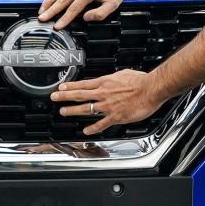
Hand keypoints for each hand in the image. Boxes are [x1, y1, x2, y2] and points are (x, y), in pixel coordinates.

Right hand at [37, 0, 131, 29]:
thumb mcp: (113, 3)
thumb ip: (100, 13)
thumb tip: (86, 18)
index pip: (73, 8)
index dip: (64, 19)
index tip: (57, 26)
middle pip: (61, 0)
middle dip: (51, 11)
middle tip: (42, 19)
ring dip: (47, 1)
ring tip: (41, 11)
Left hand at [51, 69, 165, 135]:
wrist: (151, 89)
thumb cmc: (140, 81)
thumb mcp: (123, 74)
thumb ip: (114, 78)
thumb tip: (112, 79)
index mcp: (105, 82)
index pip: (83, 84)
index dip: (70, 86)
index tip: (61, 87)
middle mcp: (103, 94)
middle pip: (79, 95)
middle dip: (64, 96)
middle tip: (54, 97)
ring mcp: (108, 106)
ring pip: (86, 109)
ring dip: (73, 111)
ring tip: (63, 112)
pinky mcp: (115, 116)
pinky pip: (101, 124)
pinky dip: (93, 128)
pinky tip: (86, 131)